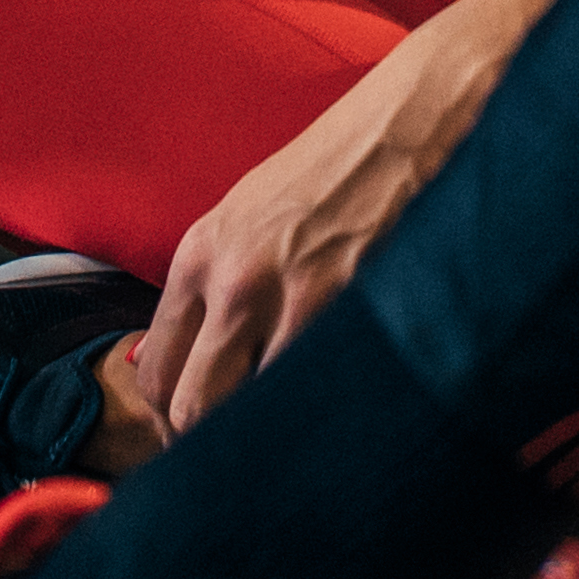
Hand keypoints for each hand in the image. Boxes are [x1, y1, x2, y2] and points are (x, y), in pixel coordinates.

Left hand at [136, 0, 576, 433]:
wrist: (421, 109)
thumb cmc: (345, 158)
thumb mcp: (259, 210)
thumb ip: (223, 283)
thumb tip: (198, 360)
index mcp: (203, 251)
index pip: (156, 372)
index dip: (173, 421)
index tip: (197, 444)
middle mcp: (237, 277)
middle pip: (194, 409)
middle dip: (211, 450)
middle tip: (243, 469)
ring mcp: (300, 294)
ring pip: (257, 414)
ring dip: (274, 442)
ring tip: (294, 453)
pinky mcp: (360, 303)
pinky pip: (324, 392)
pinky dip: (329, 419)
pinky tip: (345, 422)